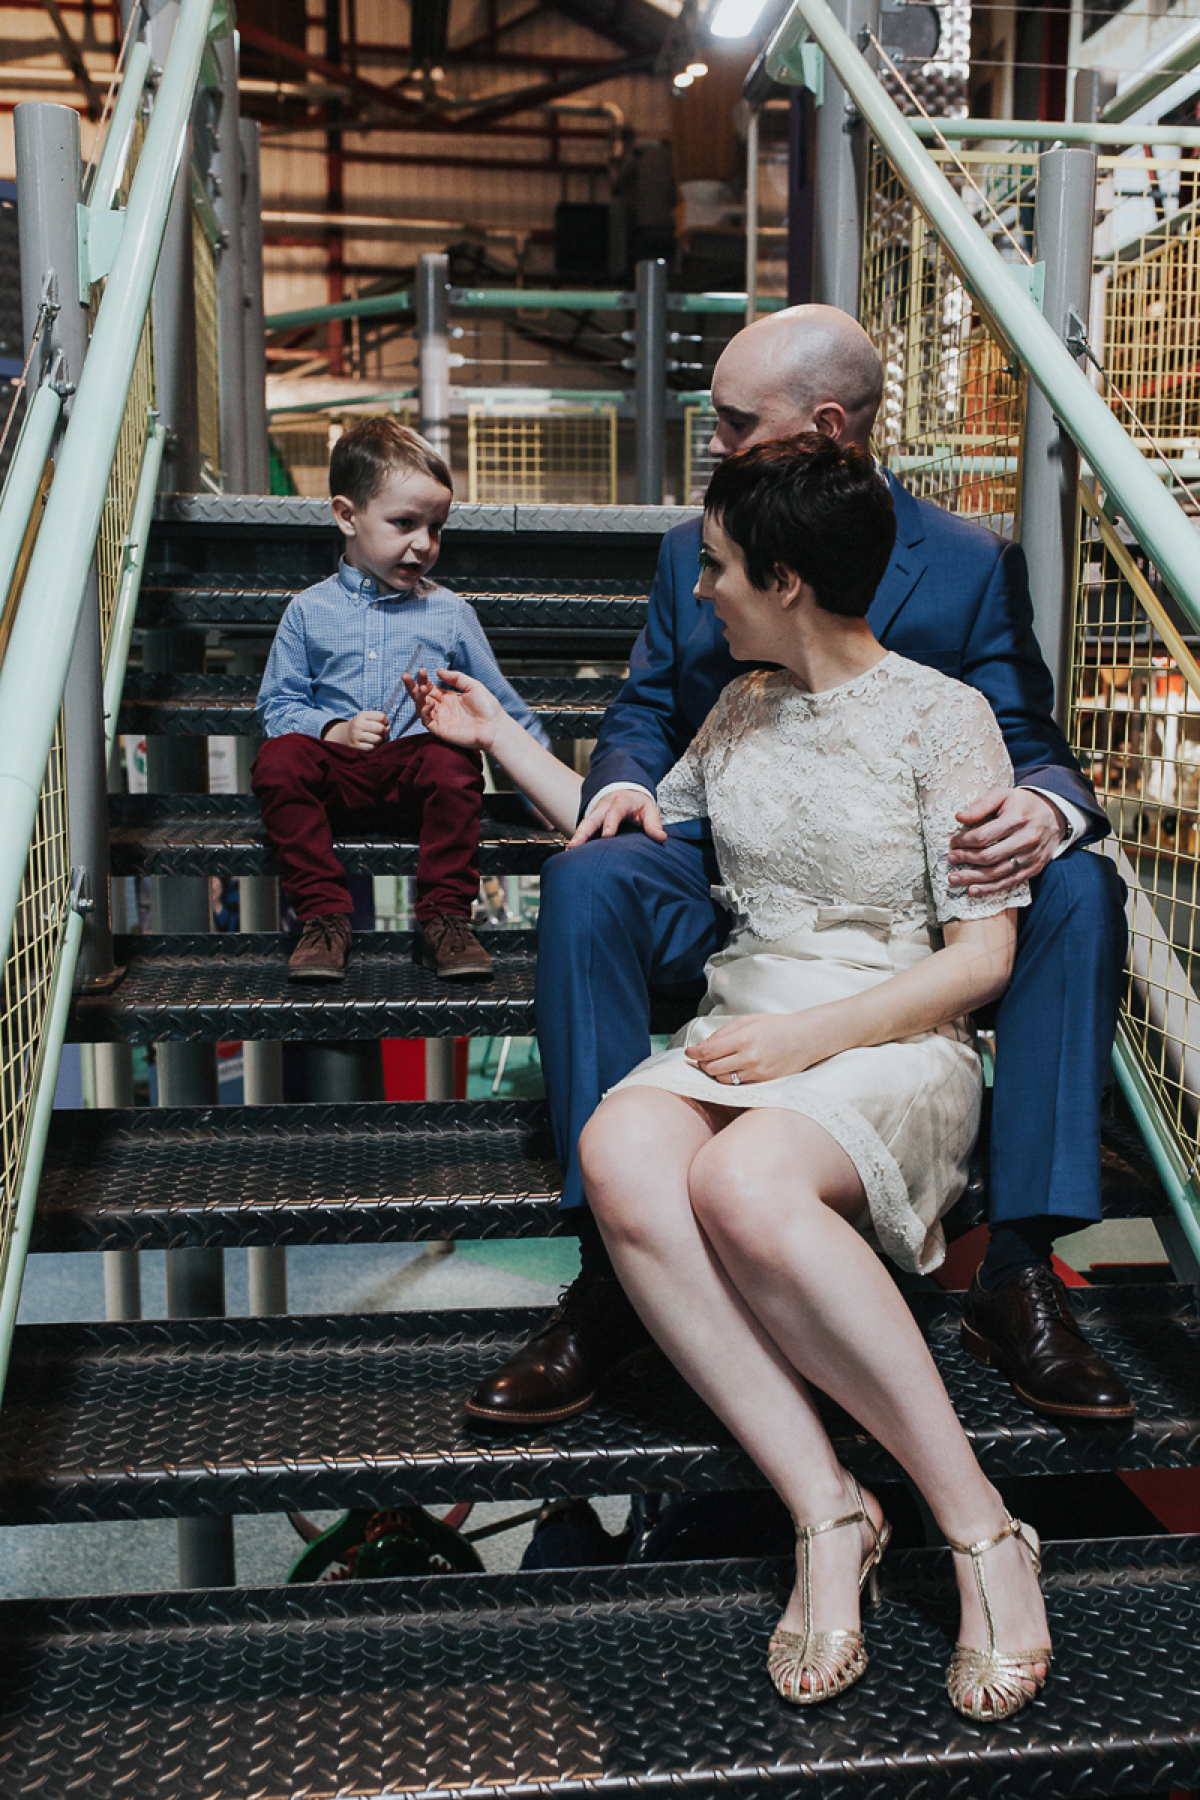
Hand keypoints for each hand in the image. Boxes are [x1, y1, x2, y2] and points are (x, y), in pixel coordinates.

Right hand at [324, 710, 387, 750]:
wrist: (344, 735)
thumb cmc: (360, 726)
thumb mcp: (366, 718)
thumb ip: (378, 719)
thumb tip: (388, 727)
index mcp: (362, 716)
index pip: (381, 717)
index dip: (386, 721)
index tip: (384, 724)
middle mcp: (358, 725)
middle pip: (380, 728)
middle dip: (385, 731)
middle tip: (383, 732)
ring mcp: (356, 736)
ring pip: (377, 739)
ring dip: (379, 739)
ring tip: (376, 738)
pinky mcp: (356, 746)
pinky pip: (372, 747)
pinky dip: (373, 746)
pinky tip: (370, 743)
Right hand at [404, 667, 500, 751]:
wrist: (495, 727)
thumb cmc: (488, 708)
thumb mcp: (473, 686)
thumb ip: (456, 678)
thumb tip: (438, 671)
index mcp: (449, 698)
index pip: (431, 688)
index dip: (423, 680)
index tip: (421, 671)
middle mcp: (442, 708)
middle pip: (422, 696)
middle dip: (413, 686)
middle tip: (406, 676)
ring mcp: (440, 719)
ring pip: (420, 707)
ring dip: (418, 697)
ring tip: (422, 688)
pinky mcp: (440, 730)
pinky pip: (426, 720)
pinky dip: (425, 711)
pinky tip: (430, 703)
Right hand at [567, 787, 667, 848]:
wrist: (626, 791)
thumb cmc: (638, 804)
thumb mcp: (649, 809)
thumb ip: (653, 823)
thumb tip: (661, 838)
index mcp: (620, 802)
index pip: (614, 812)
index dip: (610, 823)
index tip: (606, 836)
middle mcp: (604, 807)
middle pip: (592, 819)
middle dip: (583, 832)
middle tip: (576, 845)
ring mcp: (595, 813)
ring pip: (584, 824)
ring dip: (576, 837)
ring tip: (569, 851)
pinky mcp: (591, 820)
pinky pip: (583, 830)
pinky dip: (577, 840)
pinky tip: (571, 854)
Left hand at [684, 1013, 833, 1084]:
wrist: (805, 1038)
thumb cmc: (777, 1026)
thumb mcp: (748, 1020)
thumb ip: (723, 1032)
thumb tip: (704, 1045)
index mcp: (744, 1039)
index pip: (708, 1051)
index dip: (694, 1052)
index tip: (689, 1052)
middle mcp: (749, 1058)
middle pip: (711, 1068)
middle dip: (703, 1063)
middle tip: (704, 1057)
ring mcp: (757, 1073)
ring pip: (722, 1079)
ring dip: (716, 1072)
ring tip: (721, 1062)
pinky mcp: (764, 1083)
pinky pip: (738, 1086)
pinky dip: (731, 1079)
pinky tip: (735, 1069)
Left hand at [949, 787, 1065, 894]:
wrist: (1054, 813)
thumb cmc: (1022, 804)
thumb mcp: (1002, 795)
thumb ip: (981, 806)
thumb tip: (959, 818)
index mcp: (1017, 819)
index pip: (984, 836)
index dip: (964, 842)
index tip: (953, 843)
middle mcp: (1026, 839)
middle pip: (989, 856)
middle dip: (966, 859)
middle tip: (951, 859)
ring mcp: (1031, 856)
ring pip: (998, 873)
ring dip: (973, 878)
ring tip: (954, 879)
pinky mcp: (1035, 868)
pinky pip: (1010, 882)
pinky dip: (990, 888)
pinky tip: (973, 889)